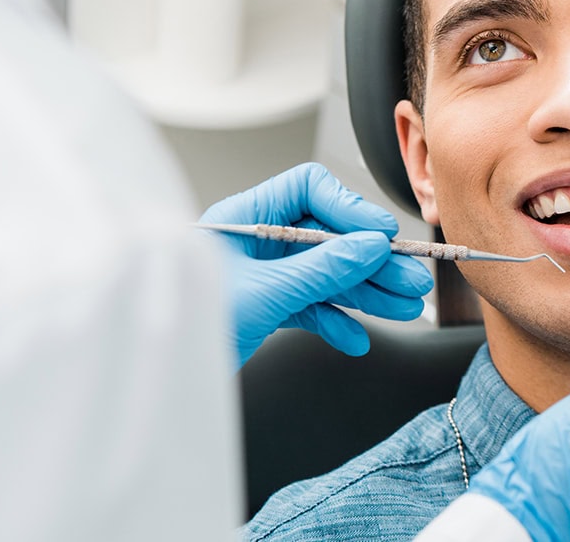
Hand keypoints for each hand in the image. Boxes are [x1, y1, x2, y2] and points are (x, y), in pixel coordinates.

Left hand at [201, 163, 433, 368]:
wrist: (160, 380)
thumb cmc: (186, 326)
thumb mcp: (264, 293)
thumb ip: (321, 269)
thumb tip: (369, 247)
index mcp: (243, 217)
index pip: (308, 190)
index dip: (349, 209)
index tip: (382, 235)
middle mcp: (254, 241)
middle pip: (327, 236)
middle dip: (370, 261)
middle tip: (409, 279)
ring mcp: (261, 274)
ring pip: (325, 274)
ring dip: (364, 292)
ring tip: (401, 306)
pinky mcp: (264, 307)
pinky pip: (310, 306)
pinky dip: (335, 321)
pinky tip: (355, 338)